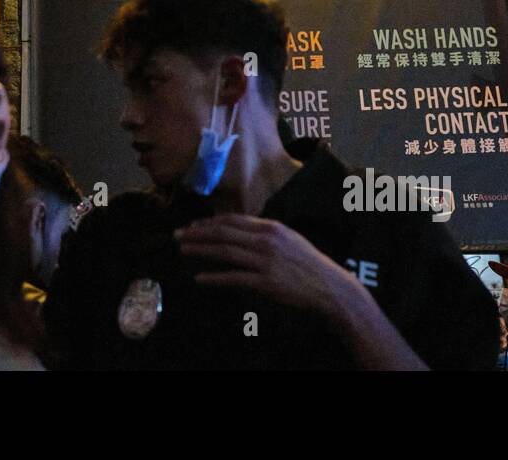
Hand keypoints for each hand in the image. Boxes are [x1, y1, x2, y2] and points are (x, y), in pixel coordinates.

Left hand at [175, 214, 363, 318]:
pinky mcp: (265, 282)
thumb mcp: (289, 239)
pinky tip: (199, 279)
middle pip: (223, 232)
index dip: (209, 222)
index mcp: (271, 227)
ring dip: (199, 250)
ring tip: (182, 250)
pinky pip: (233, 278)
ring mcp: (265, 261)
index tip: (193, 225)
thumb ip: (265, 234)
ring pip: (224, 251)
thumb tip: (241, 232)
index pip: (232, 220)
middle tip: (177, 235)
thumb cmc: (309, 265)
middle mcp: (266, 240)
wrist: (329, 287)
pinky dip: (214, 278)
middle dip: (197, 233)